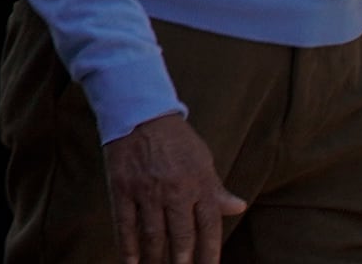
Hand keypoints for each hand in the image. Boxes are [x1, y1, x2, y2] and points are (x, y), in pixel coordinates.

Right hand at [106, 112, 245, 263]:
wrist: (139, 112)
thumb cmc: (175, 138)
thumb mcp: (203, 159)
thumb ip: (217, 188)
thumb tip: (238, 207)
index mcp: (200, 184)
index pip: (209, 228)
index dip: (210, 254)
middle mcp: (176, 190)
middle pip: (182, 236)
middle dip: (184, 261)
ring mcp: (147, 190)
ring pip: (154, 234)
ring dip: (157, 258)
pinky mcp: (122, 187)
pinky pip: (125, 222)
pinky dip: (128, 245)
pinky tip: (131, 261)